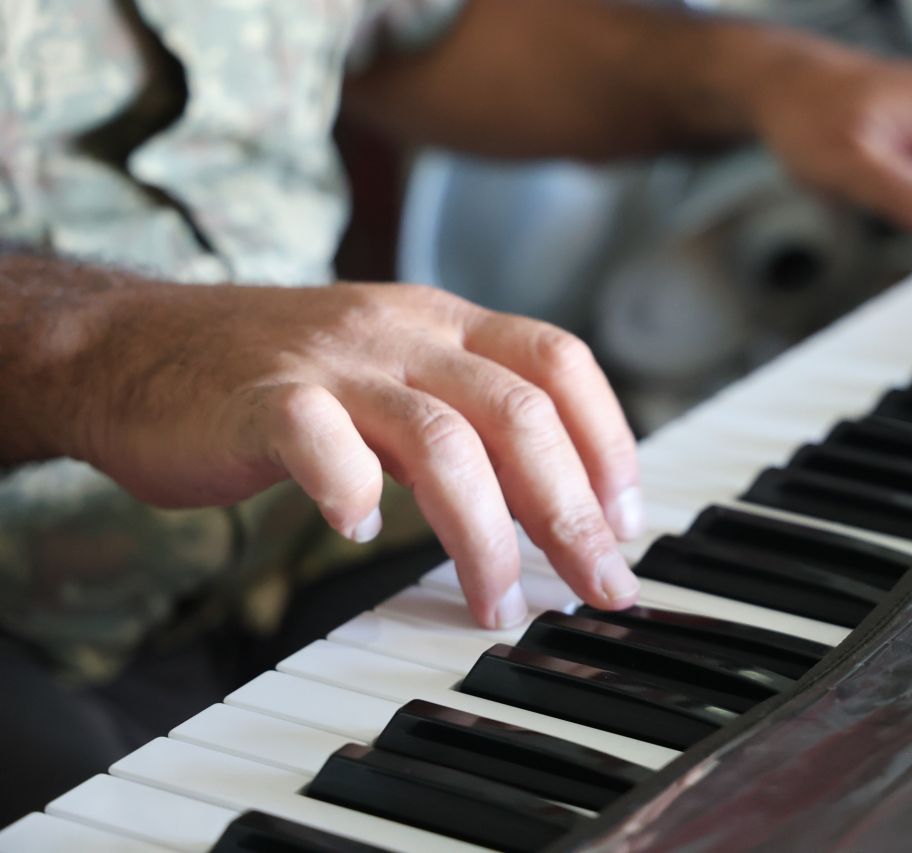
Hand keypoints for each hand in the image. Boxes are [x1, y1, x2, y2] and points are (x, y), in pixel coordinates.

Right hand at [69, 278, 642, 627]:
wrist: (131, 346)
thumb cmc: (275, 378)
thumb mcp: (393, 375)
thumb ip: (466, 420)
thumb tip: (555, 498)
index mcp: (442, 323)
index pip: (559, 361)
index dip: (609, 439)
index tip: (627, 518)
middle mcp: (400, 332)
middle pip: (519, 412)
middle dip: (573, 509)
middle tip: (600, 585)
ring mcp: (329, 362)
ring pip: (441, 439)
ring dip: (486, 533)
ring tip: (498, 604)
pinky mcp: (257, 399)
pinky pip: (319, 439)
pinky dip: (352, 489)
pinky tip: (361, 531)